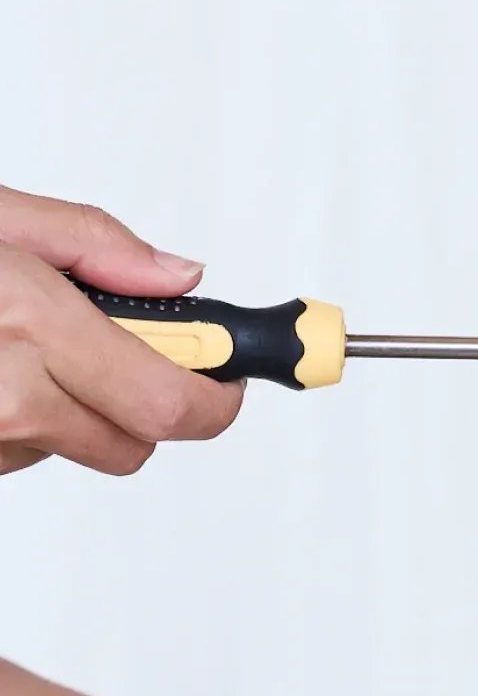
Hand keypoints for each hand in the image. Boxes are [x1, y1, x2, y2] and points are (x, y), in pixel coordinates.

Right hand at [0, 185, 242, 475]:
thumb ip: (94, 243)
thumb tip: (178, 276)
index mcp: (30, 324)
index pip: (170, 400)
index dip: (217, 393)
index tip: (236, 375)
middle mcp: (10, 395)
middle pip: (139, 440)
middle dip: (153, 400)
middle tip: (138, 355)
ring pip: (83, 446)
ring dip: (81, 408)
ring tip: (29, 348)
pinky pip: (29, 452)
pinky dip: (31, 419)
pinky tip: (1, 370)